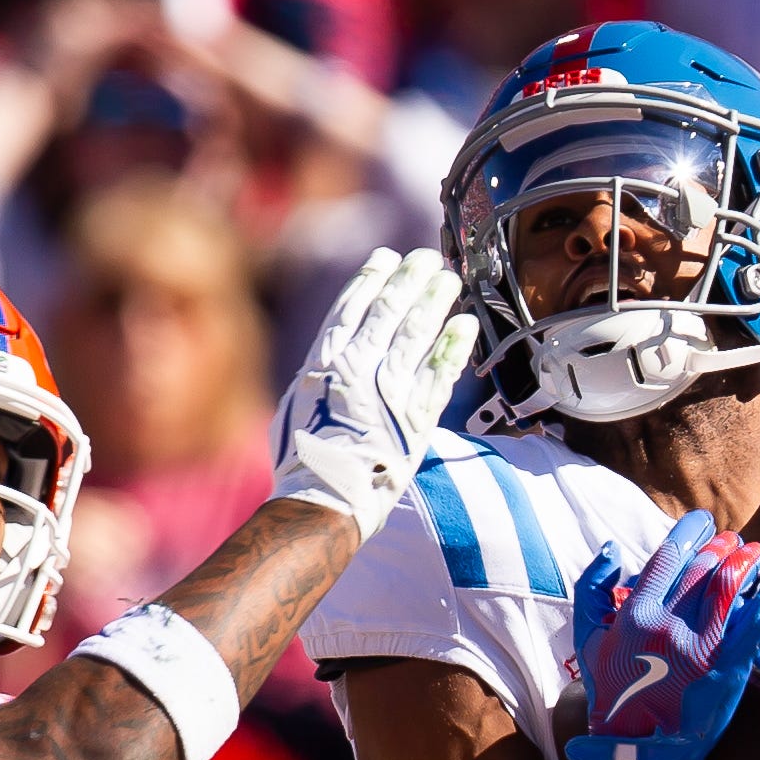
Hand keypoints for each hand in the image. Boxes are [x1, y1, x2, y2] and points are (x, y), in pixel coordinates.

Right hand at [271, 247, 477, 539]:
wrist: (324, 500)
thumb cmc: (302, 463)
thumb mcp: (294, 409)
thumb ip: (316, 379)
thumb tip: (326, 362)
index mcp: (324, 364)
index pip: (351, 309)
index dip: (371, 279)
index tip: (387, 259)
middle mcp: (358, 368)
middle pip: (389, 311)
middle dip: (409, 279)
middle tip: (425, 258)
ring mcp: (390, 391)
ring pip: (417, 334)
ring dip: (435, 301)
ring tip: (448, 279)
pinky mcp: (417, 416)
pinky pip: (441, 374)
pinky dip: (454, 346)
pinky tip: (465, 323)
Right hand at [568, 509, 759, 759]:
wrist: (638, 752)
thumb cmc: (612, 694)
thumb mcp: (587, 641)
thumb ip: (592, 590)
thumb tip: (611, 550)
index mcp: (634, 615)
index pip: (668, 557)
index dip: (689, 532)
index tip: (702, 523)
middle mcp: (667, 626)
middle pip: (703, 567)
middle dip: (721, 544)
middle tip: (732, 539)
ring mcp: (701, 646)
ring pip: (731, 585)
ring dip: (747, 559)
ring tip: (755, 551)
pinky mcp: (731, 667)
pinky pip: (759, 618)